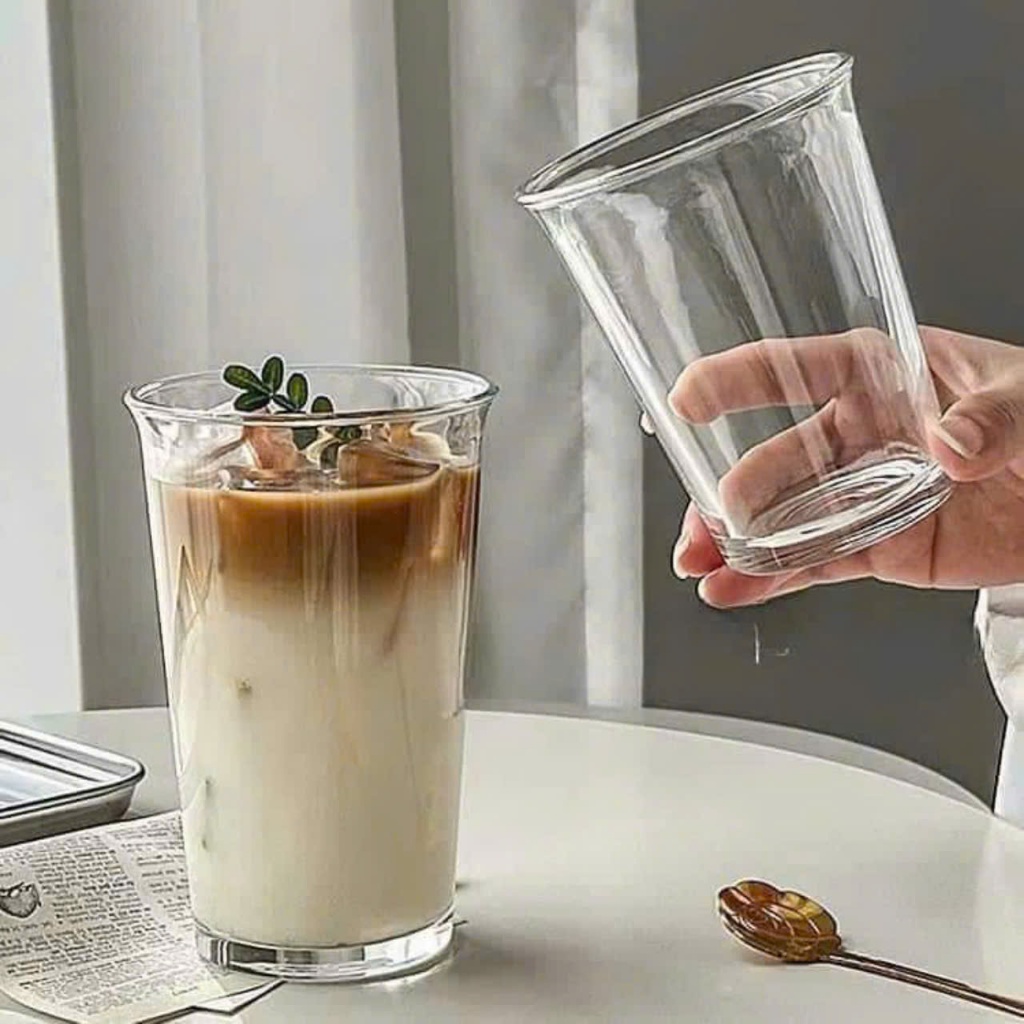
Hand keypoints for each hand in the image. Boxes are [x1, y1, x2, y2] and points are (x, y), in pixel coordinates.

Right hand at [669, 326, 1023, 606]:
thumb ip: (994, 417)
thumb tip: (950, 442)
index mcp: (882, 375)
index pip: (796, 368)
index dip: (737, 380)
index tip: (688, 399)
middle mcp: (858, 434)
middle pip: (775, 458)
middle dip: (731, 492)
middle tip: (712, 521)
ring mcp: (860, 494)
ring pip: (782, 518)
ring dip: (736, 542)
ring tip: (702, 564)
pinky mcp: (876, 545)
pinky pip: (816, 562)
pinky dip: (773, 579)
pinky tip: (736, 589)